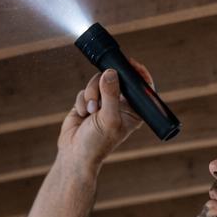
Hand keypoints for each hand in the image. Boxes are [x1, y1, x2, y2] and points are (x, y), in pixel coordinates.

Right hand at [55, 61, 150, 175]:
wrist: (74, 153)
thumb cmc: (96, 143)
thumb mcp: (108, 118)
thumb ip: (111, 94)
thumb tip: (111, 73)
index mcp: (133, 111)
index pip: (141, 87)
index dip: (138, 73)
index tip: (130, 64)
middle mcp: (120, 104)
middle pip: (116, 78)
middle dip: (104, 85)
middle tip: (100, 99)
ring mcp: (104, 102)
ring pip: (98, 81)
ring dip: (91, 94)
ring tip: (91, 111)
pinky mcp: (89, 101)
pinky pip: (86, 89)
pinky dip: (83, 101)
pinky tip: (83, 115)